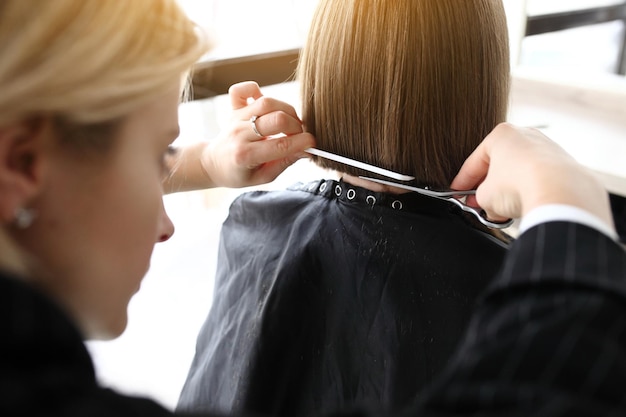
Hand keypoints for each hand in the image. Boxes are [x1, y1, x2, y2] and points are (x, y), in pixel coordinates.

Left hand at [201, 81, 314, 187]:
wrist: (214, 164)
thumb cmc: (240, 173)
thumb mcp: (264, 177)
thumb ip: (285, 162)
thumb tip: (307, 150)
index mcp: (246, 156)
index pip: (281, 145)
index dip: (303, 143)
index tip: (312, 145)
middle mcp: (240, 134)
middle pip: (277, 119)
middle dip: (296, 127)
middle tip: (299, 135)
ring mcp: (236, 119)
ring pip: (267, 103)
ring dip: (286, 110)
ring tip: (289, 122)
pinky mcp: (234, 108)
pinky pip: (242, 89)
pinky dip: (256, 89)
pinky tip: (266, 105)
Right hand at [450, 123, 612, 226]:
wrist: (559, 193)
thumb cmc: (519, 185)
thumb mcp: (485, 196)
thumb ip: (481, 198)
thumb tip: (489, 207)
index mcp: (501, 134)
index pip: (474, 161)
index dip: (462, 181)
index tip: (457, 193)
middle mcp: (526, 135)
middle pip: (499, 164)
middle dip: (487, 186)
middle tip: (478, 203)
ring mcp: (548, 148)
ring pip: (519, 172)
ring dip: (509, 191)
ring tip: (502, 211)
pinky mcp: (564, 164)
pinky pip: (539, 179)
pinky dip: (529, 192)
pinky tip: (523, 207)